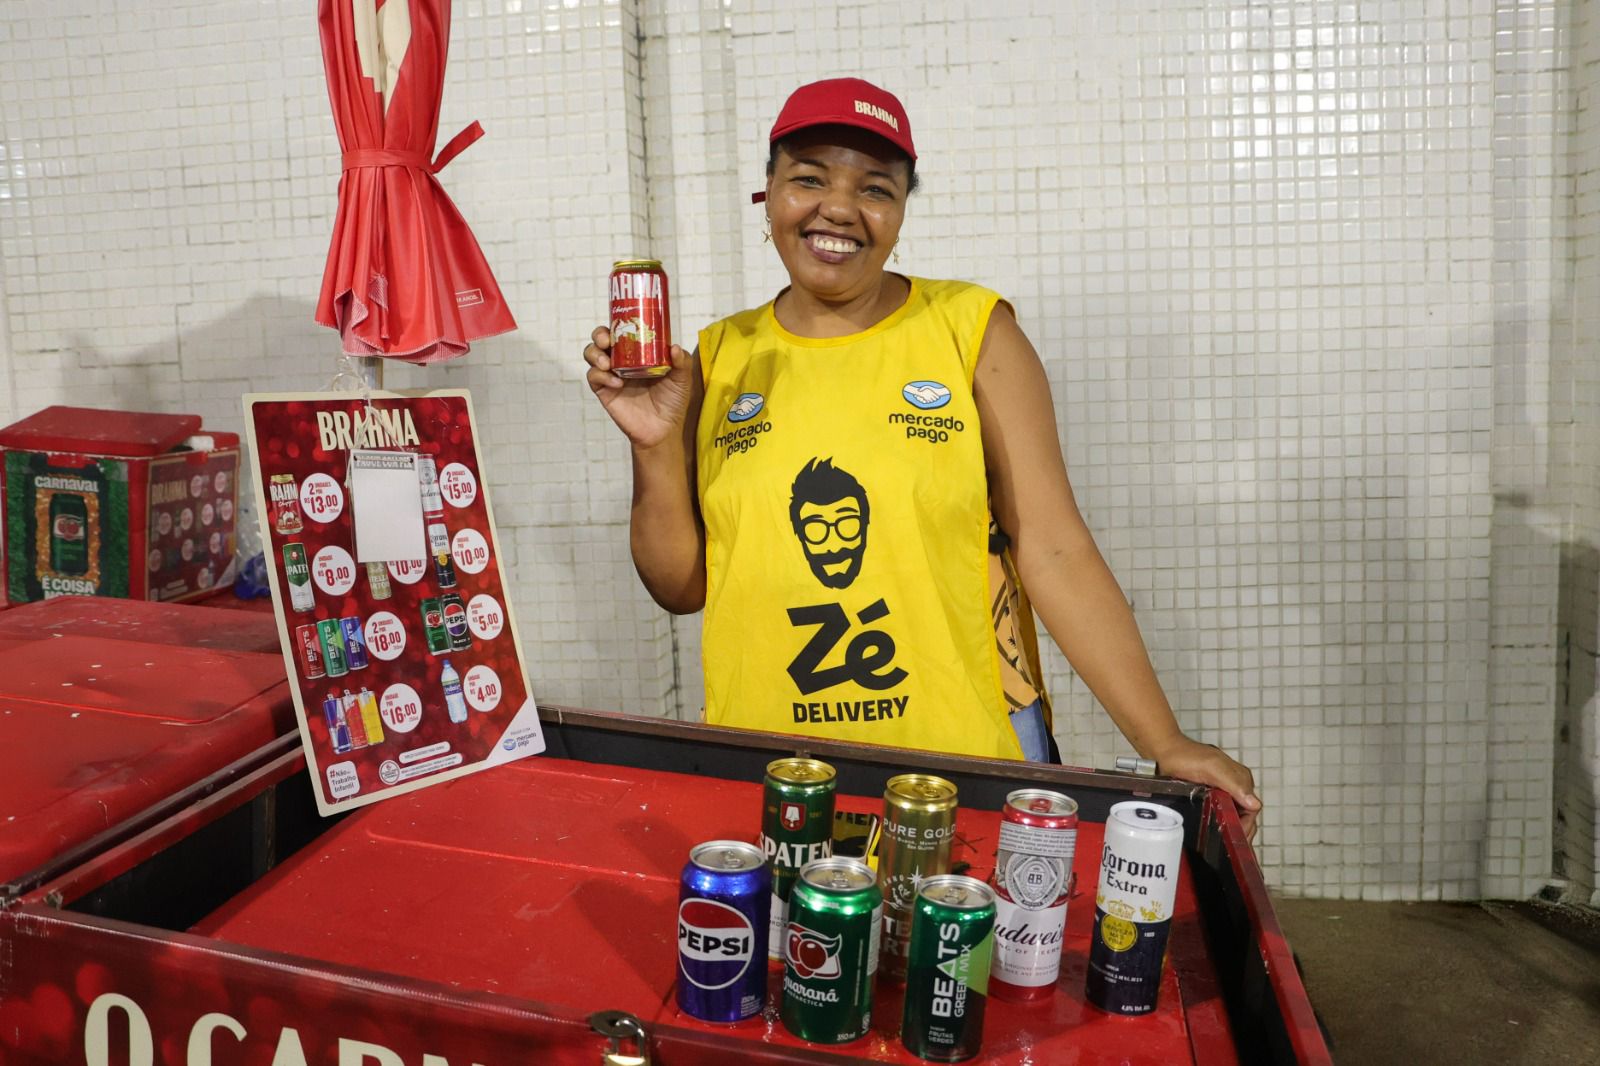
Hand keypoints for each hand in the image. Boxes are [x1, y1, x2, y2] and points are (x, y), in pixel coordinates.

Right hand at [583, 326, 695, 449]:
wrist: (663, 429)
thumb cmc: (673, 401)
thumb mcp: (682, 379)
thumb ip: (682, 362)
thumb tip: (674, 347)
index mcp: (638, 352)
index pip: (623, 330)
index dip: (617, 322)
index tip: (621, 319)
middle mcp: (622, 360)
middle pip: (601, 339)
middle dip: (599, 334)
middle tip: (606, 340)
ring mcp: (611, 374)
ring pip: (591, 355)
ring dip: (595, 354)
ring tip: (607, 363)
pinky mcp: (604, 391)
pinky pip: (594, 378)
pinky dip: (601, 377)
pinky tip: (617, 383)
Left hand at [1151, 735, 1261, 842]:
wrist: (1162, 751)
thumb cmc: (1184, 755)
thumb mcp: (1211, 767)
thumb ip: (1233, 783)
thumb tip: (1254, 804)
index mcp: (1240, 778)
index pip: (1252, 808)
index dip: (1246, 825)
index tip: (1234, 838)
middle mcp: (1234, 785)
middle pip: (1245, 814)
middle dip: (1240, 831)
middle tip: (1228, 847)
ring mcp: (1222, 790)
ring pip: (1233, 815)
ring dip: (1230, 828)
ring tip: (1221, 844)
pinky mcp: (1209, 795)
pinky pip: (1220, 812)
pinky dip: (1220, 823)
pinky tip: (1213, 833)